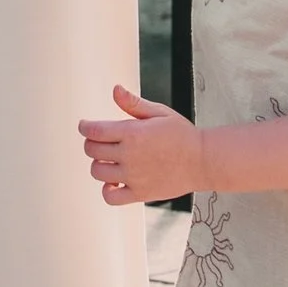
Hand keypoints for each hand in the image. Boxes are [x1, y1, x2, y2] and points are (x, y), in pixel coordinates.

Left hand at [78, 84, 205, 205]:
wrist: (203, 160)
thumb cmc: (182, 134)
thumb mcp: (159, 112)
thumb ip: (133, 104)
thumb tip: (115, 89)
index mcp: (132, 132)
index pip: (93, 130)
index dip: (84, 127)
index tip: (85, 126)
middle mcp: (129, 155)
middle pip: (92, 150)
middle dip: (91, 143)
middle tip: (99, 141)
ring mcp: (133, 176)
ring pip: (97, 171)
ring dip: (98, 164)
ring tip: (108, 160)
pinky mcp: (140, 193)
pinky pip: (111, 197)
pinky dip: (107, 190)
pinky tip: (114, 181)